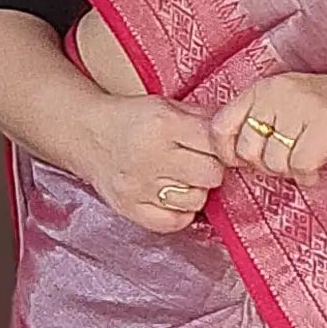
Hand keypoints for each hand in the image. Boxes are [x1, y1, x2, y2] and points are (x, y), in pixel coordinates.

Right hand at [79, 93, 227, 232]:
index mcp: (162, 124)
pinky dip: (179, 212)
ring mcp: (139, 186)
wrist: (87, 135)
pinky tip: (171, 197)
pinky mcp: (130, 208)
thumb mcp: (166, 105)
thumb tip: (239, 131)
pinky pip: (175, 222)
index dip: (223, 148)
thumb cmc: (131, 119)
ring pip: (196, 201)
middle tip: (199, 164)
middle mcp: (151, 156)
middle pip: (211, 175)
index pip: (216, 144)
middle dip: (211, 170)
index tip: (220, 149)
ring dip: (195, 192)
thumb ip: (203, 118)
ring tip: (181, 179)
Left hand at [209, 65, 326, 179]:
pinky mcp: (326, 123)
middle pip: (248, 151)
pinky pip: (301, 165)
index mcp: (262, 89)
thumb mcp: (286, 108)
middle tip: (289, 162)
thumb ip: (260, 125)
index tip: (247, 162)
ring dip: (292, 172)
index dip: (228, 153)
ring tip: (308, 162)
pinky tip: (320, 168)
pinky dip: (310, 175)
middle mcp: (277, 93)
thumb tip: (232, 161)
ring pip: (275, 161)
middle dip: (267, 167)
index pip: (221, 126)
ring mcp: (302, 107)